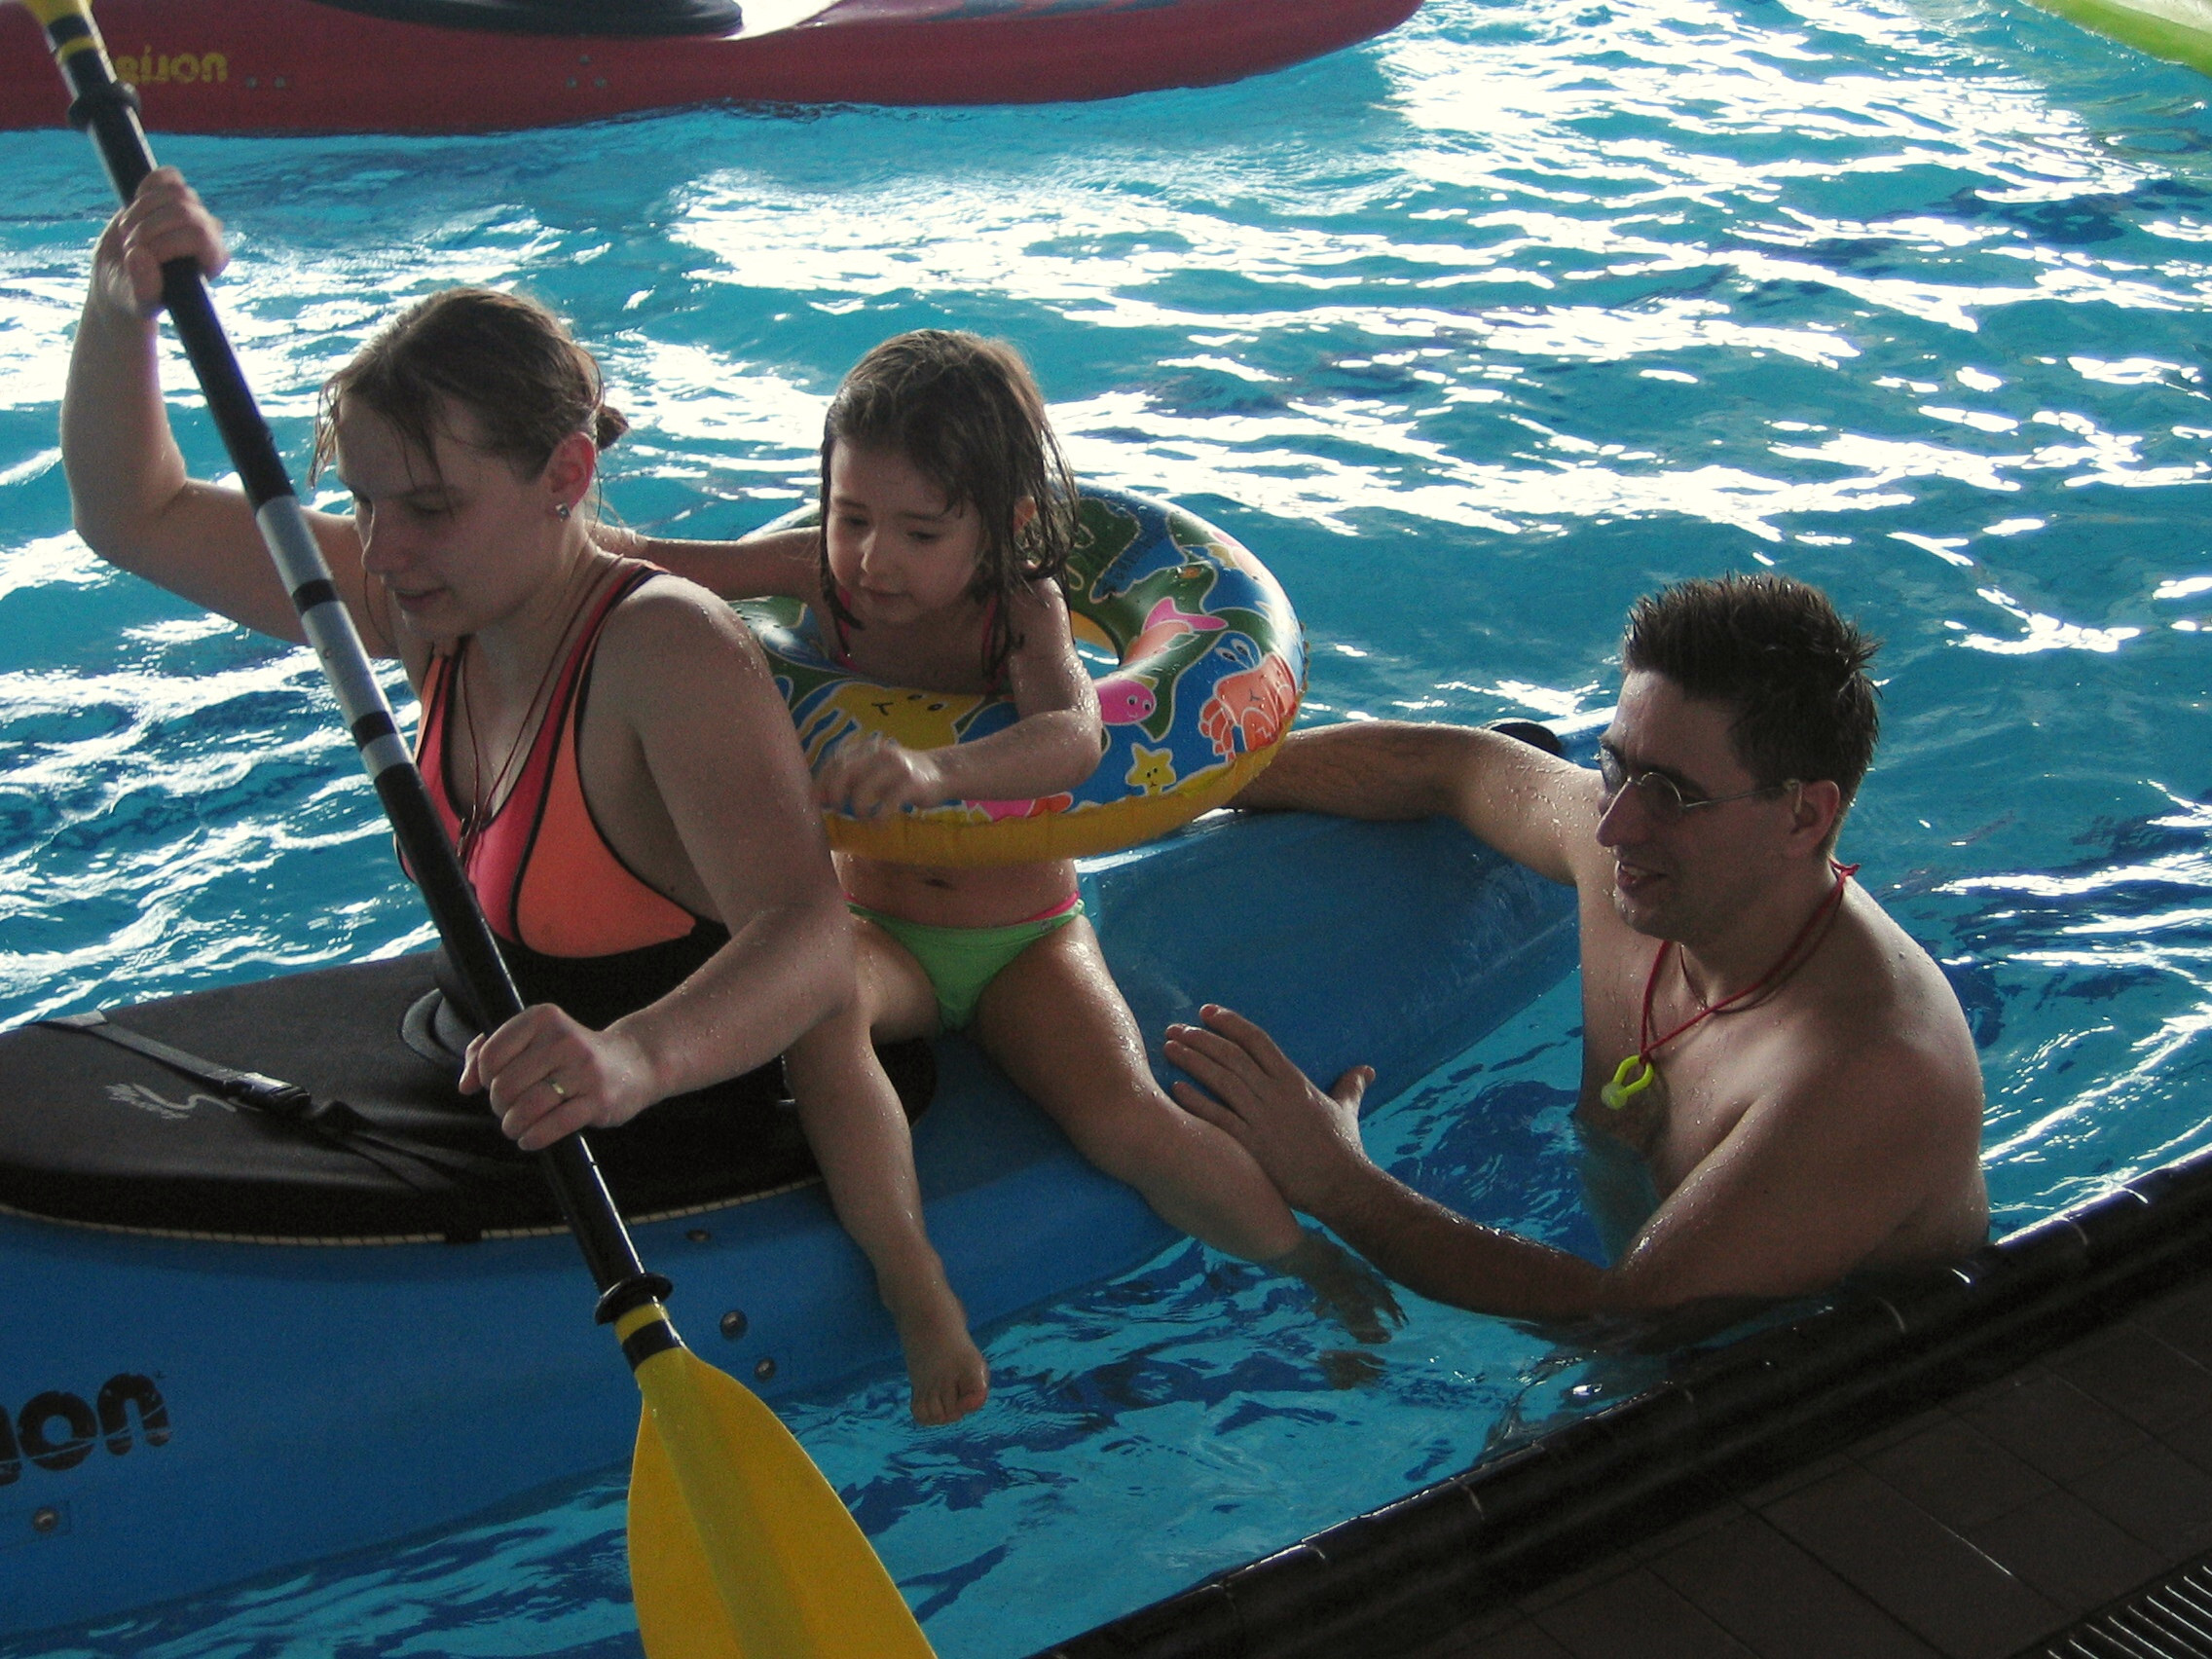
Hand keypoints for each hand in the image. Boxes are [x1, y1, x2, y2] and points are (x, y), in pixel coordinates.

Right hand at [92, 167, 227, 321]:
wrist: (120, 278)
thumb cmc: (134, 296)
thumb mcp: (137, 302)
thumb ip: (143, 288)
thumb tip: (139, 255)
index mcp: (213, 260)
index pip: (199, 236)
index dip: (164, 242)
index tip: (140, 257)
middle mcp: (210, 234)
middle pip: (184, 211)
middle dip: (147, 227)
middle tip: (130, 247)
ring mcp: (193, 212)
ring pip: (175, 191)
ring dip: (140, 210)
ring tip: (129, 233)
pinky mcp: (173, 196)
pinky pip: (167, 175)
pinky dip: (146, 187)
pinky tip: (135, 207)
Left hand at [460, 1003, 656, 1150]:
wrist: (635, 1062)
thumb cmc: (573, 1054)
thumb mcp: (535, 1039)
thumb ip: (492, 1051)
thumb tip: (465, 1085)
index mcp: (544, 1018)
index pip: (491, 1054)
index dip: (483, 1078)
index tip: (495, 1086)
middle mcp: (564, 1040)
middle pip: (505, 1085)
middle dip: (499, 1106)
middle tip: (508, 1111)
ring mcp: (584, 1070)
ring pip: (526, 1108)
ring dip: (513, 1126)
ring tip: (516, 1127)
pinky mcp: (598, 1100)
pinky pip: (552, 1126)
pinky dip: (533, 1138)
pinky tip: (530, 1138)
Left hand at [813, 733, 949, 817]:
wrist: (942, 771)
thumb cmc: (901, 775)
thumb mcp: (875, 769)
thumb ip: (851, 777)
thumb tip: (822, 796)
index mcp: (868, 748)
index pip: (836, 760)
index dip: (822, 780)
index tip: (816, 799)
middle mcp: (880, 753)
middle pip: (845, 771)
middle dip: (835, 793)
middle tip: (837, 808)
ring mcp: (897, 767)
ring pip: (864, 789)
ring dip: (858, 808)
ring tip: (862, 816)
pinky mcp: (912, 784)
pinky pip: (888, 804)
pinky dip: (879, 818)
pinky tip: (879, 823)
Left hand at [1163, 1003, 1375, 1217]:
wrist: (1341, 1186)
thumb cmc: (1344, 1149)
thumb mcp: (1347, 1110)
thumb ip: (1351, 1086)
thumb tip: (1367, 1070)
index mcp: (1293, 1080)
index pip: (1256, 1040)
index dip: (1229, 1022)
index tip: (1206, 1012)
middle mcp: (1274, 1093)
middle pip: (1230, 1055)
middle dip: (1199, 1038)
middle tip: (1175, 1029)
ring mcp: (1260, 1118)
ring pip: (1220, 1080)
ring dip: (1191, 1061)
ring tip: (1169, 1048)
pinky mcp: (1250, 1144)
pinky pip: (1216, 1117)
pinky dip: (1194, 1100)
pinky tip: (1175, 1088)